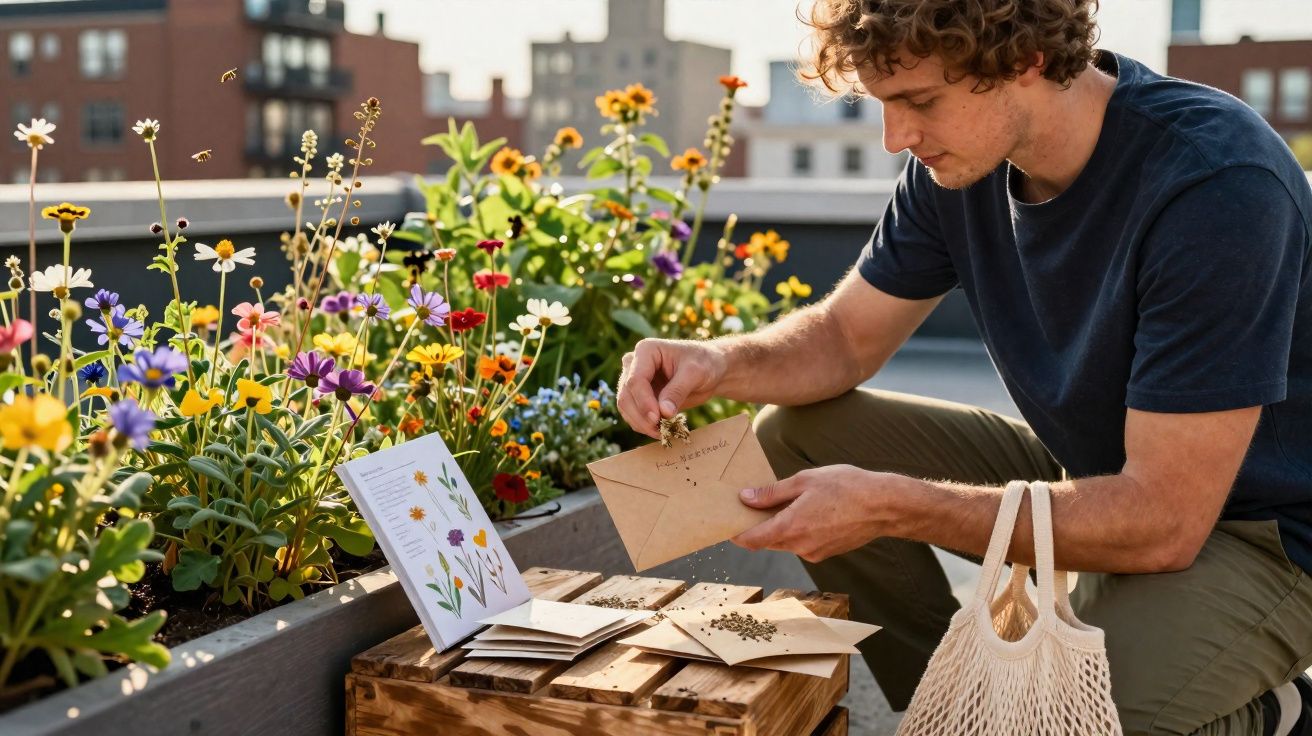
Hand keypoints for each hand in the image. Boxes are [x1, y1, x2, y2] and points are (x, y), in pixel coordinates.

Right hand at [617, 338, 725, 438]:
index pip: (635, 380)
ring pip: (626, 407)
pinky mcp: (639, 396)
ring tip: (663, 432)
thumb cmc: (705, 363)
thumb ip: (678, 391)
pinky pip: (633, 414)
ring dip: (641, 424)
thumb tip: (663, 413)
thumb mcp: (695, 373)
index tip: (657, 419)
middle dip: (641, 416)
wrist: (710, 370)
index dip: (643, 402)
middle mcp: (634, 364)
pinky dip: (644, 426)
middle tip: (660, 431)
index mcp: (646, 350)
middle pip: (626, 395)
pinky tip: (661, 431)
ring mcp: (634, 381)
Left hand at [732, 465, 901, 562]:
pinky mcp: (826, 552)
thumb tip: (745, 498)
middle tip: (752, 504)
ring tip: (782, 503)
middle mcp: (800, 546)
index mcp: (791, 527)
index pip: (751, 540)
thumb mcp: (804, 481)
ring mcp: (814, 552)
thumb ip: (771, 493)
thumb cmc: (846, 486)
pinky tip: (805, 511)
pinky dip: (796, 530)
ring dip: (778, 527)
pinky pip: (801, 543)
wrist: (884, 506)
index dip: (736, 533)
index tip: (728, 522)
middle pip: (766, 541)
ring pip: (785, 542)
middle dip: (757, 526)